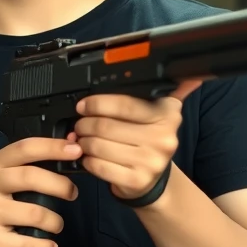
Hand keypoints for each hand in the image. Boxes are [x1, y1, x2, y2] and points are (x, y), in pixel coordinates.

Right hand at [0, 137, 80, 246]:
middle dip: (61, 185)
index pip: (24, 149)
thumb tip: (60, 159)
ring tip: (55, 224)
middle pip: (31, 177)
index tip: (75, 149)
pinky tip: (49, 245)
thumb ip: (16, 167)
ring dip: (55, 221)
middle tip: (71, 193)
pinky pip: (28, 244)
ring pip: (36, 214)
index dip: (53, 147)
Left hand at [72, 80, 201, 201]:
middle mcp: (163, 137)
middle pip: (106, 126)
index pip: (124, 103)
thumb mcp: (151, 114)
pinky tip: (89, 157)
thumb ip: (147, 92)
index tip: (83, 106)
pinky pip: (99, 166)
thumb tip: (163, 67)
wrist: (152, 178)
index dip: (97, 103)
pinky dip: (87, 160)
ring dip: (83, 142)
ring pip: (99, 146)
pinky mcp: (137, 180)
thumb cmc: (145, 140)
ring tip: (82, 140)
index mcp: (167, 113)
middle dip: (84, 124)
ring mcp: (151, 161)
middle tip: (79, 125)